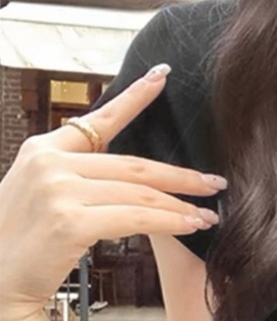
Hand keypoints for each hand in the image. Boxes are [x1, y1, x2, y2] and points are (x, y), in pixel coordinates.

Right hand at [0, 64, 226, 320]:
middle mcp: (50, 162)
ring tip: (208, 215)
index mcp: (43, 150)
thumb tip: (135, 182)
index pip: (100, 119)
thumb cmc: (18, 245)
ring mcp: (60, 190)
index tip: (162, 76)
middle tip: (214, 183)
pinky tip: (190, 226)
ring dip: (181, 206)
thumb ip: (79, 179)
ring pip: (140, 193)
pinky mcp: (70, 220)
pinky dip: (169, 222)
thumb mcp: (41, 197)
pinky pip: (136, 217)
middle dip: (181, 176)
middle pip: (135, 166)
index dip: (135, 97)